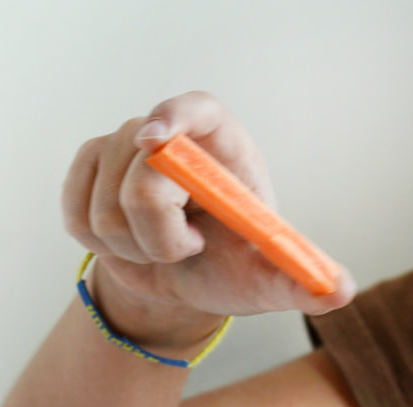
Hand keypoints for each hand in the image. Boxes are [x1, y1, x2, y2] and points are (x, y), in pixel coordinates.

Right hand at [62, 91, 355, 349]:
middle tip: (187, 248)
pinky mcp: (87, 170)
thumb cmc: (230, 268)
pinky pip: (74, 213)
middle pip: (140, 180)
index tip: (155, 141)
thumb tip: (338, 290)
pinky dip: (98, 247)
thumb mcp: (266, 280)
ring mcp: (121, 149)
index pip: (195, 109)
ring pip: (102, 208)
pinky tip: (124, 245)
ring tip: (158, 249)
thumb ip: (299, 280)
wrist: (183, 283)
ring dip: (131, 250)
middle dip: (159, 237)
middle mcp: (169, 137)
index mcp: (221, 145)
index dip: (173, 118)